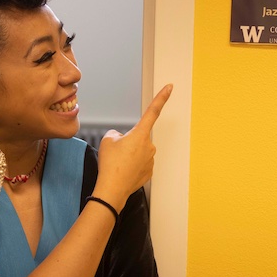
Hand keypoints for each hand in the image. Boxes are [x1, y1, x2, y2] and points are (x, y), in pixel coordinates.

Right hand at [94, 84, 171, 208]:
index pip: (153, 111)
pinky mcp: (149, 172)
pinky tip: (124, 172)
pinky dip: (131, 166)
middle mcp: (150, 146)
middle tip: (116, 154)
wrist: (112, 190)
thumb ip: (116, 134)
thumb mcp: (107, 141)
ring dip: (129, 155)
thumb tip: (122, 139)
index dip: (161, 97)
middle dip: (128, 142)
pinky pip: (140, 164)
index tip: (170, 87)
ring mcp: (151, 160)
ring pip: (138, 151)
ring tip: (118, 164)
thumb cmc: (110, 164)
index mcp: (140, 134)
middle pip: (138, 137)